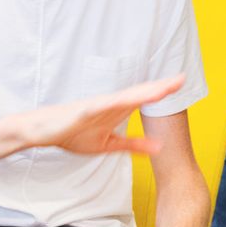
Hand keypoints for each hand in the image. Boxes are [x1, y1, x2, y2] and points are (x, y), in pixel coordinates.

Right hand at [16, 76, 180, 153]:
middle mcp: (110, 103)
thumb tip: (158, 147)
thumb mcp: (108, 145)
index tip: (182, 84)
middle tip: (182, 79)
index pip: (144, 99)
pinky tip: (126, 99)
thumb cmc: (73, 133)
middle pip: (139, 93)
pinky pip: (100, 106)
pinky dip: (113, 103)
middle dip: (160, 87)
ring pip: (124, 97)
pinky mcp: (82, 110)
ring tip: (162, 88)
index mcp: (117, 109)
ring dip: (142, 92)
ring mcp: (97, 105)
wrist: (43, 131)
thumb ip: (132, 145)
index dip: (163, 91)